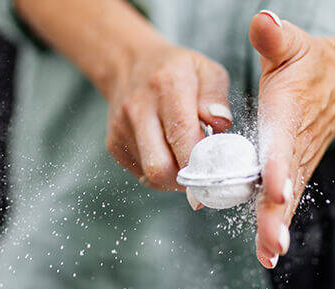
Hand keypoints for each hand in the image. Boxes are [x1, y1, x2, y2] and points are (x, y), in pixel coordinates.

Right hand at [106, 43, 232, 191]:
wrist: (129, 66)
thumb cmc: (174, 71)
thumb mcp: (205, 70)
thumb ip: (216, 97)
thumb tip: (220, 124)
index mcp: (166, 85)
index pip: (182, 136)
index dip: (199, 161)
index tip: (213, 167)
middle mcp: (139, 109)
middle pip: (160, 166)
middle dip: (184, 176)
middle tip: (199, 169)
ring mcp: (122, 129)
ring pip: (151, 176)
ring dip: (173, 177)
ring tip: (184, 158)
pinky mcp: (114, 145)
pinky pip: (142, 175)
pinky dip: (159, 175)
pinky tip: (167, 155)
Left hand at [249, 10, 334, 268]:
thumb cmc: (309, 66)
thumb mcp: (292, 47)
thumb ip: (275, 38)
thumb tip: (261, 20)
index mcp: (289, 117)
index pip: (284, 145)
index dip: (280, 167)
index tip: (276, 191)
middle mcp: (293, 147)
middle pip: (285, 185)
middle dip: (277, 215)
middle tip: (271, 245)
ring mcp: (295, 164)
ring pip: (284, 201)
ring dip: (275, 229)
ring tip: (268, 256)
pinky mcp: (293, 173)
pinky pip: (283, 202)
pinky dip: (274, 226)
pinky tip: (268, 252)